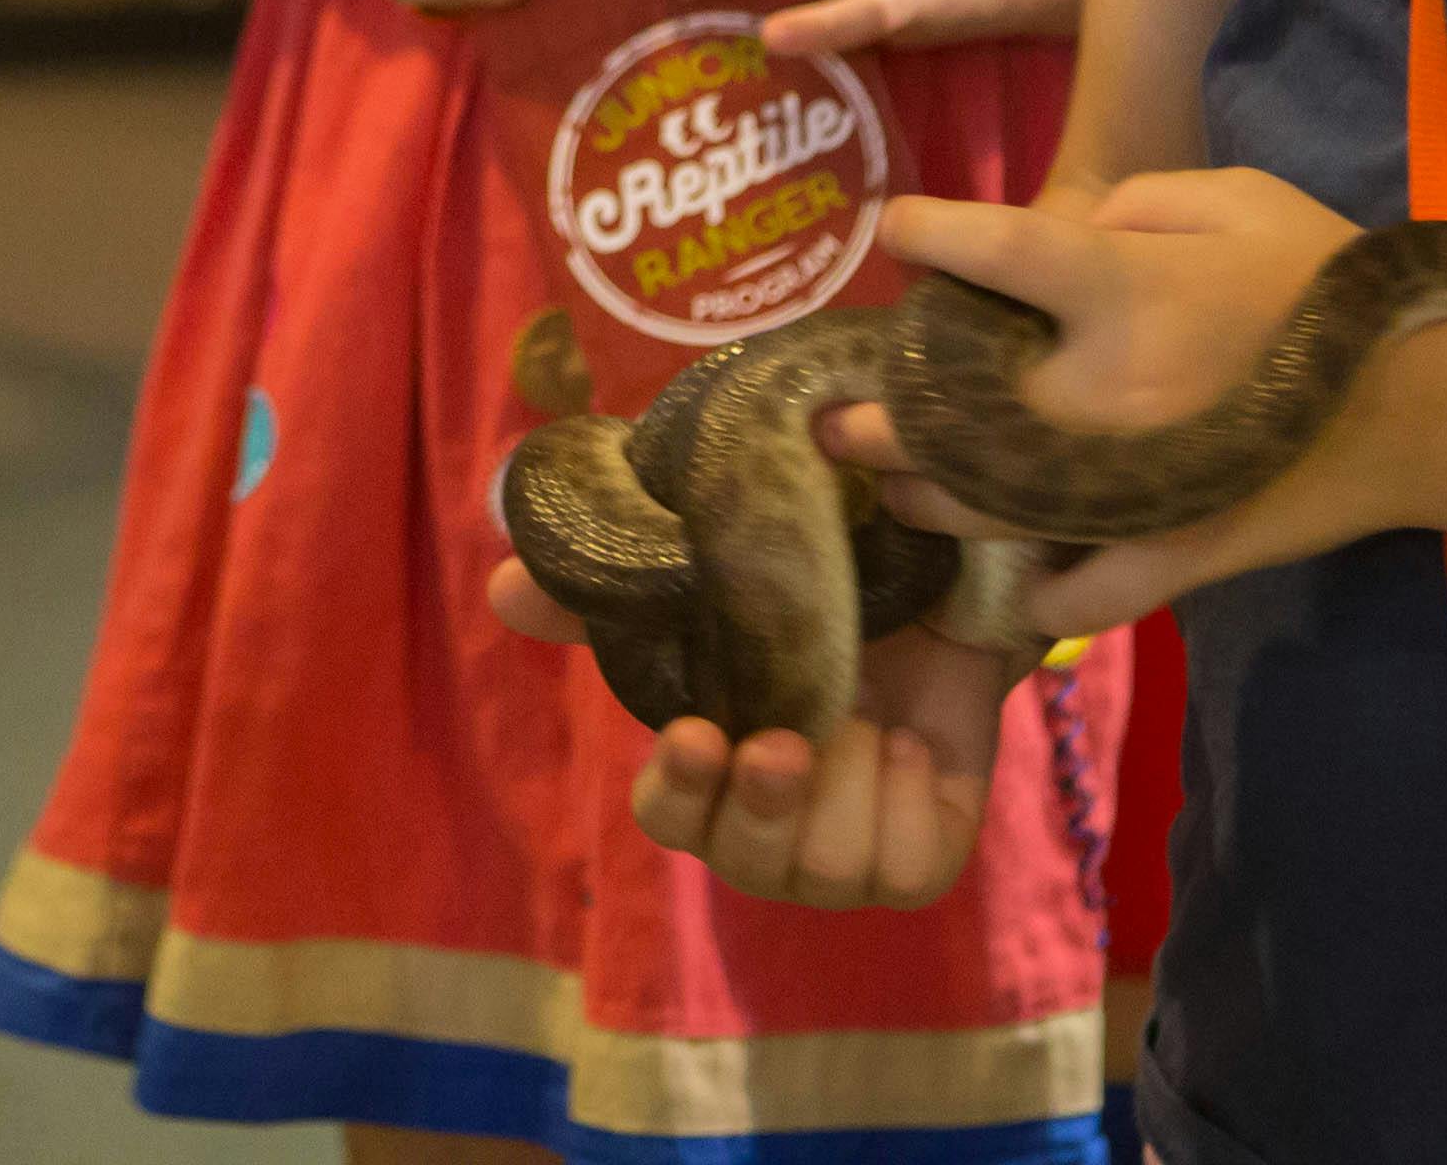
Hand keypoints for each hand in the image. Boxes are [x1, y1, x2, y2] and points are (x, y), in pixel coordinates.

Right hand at [484, 557, 1015, 909]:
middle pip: (742, 861)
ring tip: (866, 713)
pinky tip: (906, 743)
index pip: (667, 816)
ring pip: (825, 868)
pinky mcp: (919, 858)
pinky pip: (903, 870)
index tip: (697, 735)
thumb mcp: (726, 575)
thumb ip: (617, 588)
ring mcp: (843, 856)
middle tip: (785, 743)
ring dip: (847, 782)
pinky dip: (904, 799)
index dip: (680, 790)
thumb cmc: (819, 592)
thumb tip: (506, 587)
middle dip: (762, 807)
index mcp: (712, 773)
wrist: (940, 587)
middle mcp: (769, 830)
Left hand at [837, 173, 1400, 603]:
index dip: (929, 235)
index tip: (894, 231)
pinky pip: (1093, 595)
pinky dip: (1047, 604)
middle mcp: (1110, 389)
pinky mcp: (1180, 547)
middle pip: (958, 408)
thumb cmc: (1326, 279)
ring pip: (996, 508)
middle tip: (836, 412)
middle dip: (885, 413)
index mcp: (1124, 288)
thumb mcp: (1233, 197)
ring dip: (930, 501)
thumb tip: (1057, 233)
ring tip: (889, 488)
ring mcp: (1137, 481)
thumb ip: (1135, 202)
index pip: (996, 250)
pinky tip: (1010, 596)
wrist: (1430, 394)